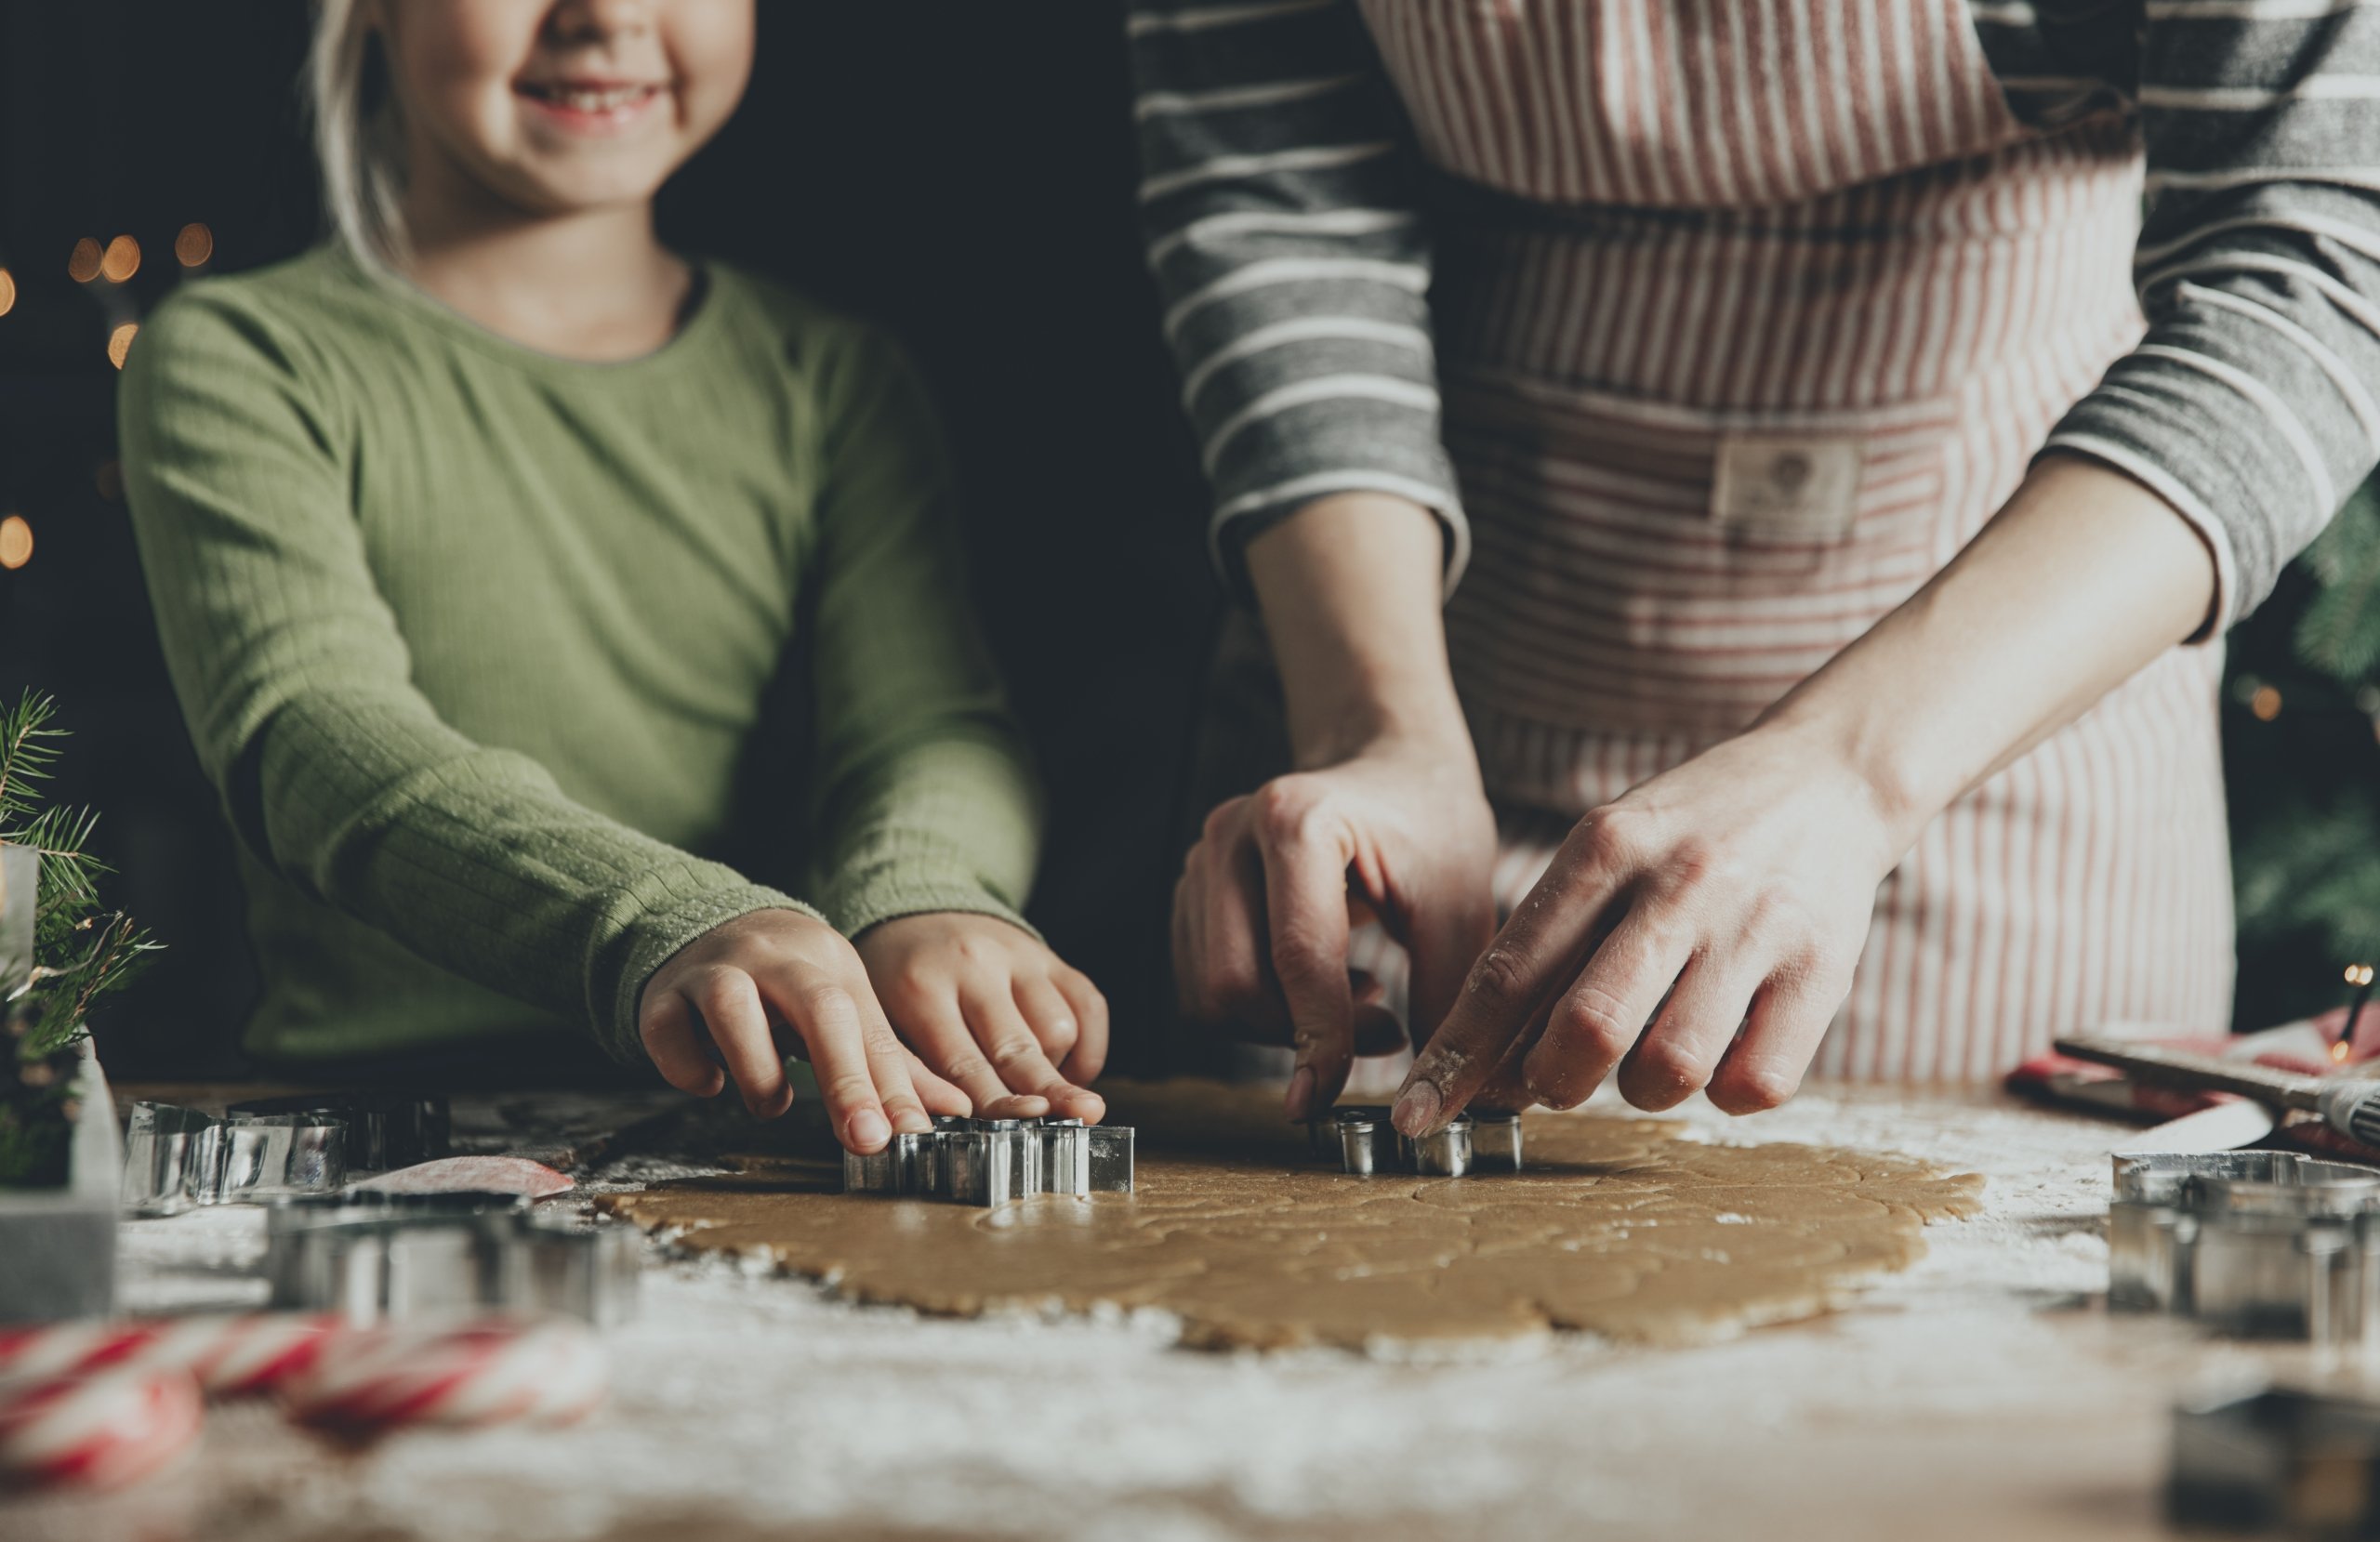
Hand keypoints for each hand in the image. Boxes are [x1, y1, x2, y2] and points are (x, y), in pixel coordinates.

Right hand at [638, 909, 967, 1153]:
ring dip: (757, 1070)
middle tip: (863, 1138)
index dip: (892, 1086)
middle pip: (819, 1006)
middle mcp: (776, 957)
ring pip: (735, 1008)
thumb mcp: (842, 1008)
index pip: (871, 1027)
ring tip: (768, 1102)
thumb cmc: (785, 985)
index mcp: (830, 962)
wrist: (702, 925)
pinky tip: (710, 1081)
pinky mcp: (662, 994)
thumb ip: (891, 1065)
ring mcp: (715, 969)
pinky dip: (689, 1067)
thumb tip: (956, 1111)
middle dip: (845, 1078)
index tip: (909, 1137)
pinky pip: (668, 1031)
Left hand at [855, 912, 1109, 1122]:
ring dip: (1057, 1071)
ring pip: (1059, 1029)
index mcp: (922, 988)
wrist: (916, 917)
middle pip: (1018, 1047)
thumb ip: (913, 1074)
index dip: (995, 1103)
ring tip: (1041, 1094)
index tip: (1020, 1131)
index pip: (963, 1064)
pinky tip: (1070, 1071)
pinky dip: (1088, 1048)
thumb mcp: (884, 1022)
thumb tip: (944, 1132)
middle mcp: (975, 967)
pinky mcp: (1049, 957)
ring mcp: (1018, 957)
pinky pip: (1089, 1006)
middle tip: (1079, 1118)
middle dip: (1048, 1091)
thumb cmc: (895, 984)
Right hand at [1173, 736, 1498, 1122]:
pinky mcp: (1192, 891)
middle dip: (1296, 1034)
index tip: (1327, 1101)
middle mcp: (1231, 833)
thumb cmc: (1431, 829)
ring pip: (1209, 994)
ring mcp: (1202, 859)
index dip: (1316, 1039)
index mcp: (1297, 820)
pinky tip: (1319, 981)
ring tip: (1361, 995)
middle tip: (1385, 1029)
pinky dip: (1259, 1008)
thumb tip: (1423, 1095)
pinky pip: (1203, 985)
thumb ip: (1443, 996)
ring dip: (1281, 1024)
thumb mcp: (1460, 905)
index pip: (1296, 956)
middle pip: (1231, 983)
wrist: (1391, 770)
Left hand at [1392, 725, 1913, 1134]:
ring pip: (1670, 1068)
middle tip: (1554, 1082)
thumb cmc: (1687, 833)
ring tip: (1645, 1057)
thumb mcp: (1605, 848)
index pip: (1507, 972)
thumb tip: (1485, 1064)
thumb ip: (1548, 939)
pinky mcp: (1822, 972)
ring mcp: (1755, 929)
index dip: (1455, 1057)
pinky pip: (1754, 1084)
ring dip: (1639, 1091)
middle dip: (1551, 1082)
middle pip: (1588, 1028)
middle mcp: (1677, 885)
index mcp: (1604, 847)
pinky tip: (1718, 1054)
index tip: (1413, 1114)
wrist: (1828, 776)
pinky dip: (1722, 1092)